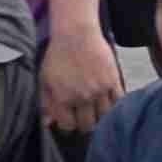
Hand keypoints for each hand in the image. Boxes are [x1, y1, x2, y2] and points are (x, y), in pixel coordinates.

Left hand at [39, 23, 120, 138]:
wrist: (76, 35)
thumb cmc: (57, 56)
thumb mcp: (44, 80)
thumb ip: (46, 103)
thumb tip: (48, 123)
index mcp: (63, 98)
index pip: (69, 126)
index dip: (68, 125)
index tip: (70, 120)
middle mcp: (82, 97)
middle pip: (88, 124)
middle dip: (84, 124)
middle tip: (83, 117)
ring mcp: (100, 90)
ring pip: (105, 115)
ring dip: (100, 116)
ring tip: (96, 110)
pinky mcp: (113, 81)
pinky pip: (117, 101)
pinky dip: (114, 104)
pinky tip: (108, 101)